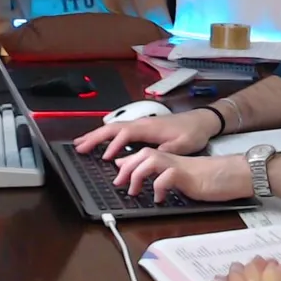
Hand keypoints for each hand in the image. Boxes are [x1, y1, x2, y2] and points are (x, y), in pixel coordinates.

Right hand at [73, 109, 218, 159]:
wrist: (201, 121)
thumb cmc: (192, 133)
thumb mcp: (181, 145)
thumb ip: (163, 151)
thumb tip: (146, 159)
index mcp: (148, 127)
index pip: (125, 133)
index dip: (114, 145)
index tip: (106, 158)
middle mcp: (141, 123)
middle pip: (113, 128)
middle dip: (95, 137)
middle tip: (78, 147)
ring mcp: (141, 123)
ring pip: (114, 127)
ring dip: (97, 135)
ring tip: (81, 144)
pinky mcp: (142, 127)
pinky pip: (120, 130)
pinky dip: (107, 135)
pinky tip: (101, 141)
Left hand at [113, 149, 251, 203]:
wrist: (227, 175)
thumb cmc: (203, 178)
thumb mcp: (175, 177)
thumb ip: (157, 174)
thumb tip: (137, 176)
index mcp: (166, 159)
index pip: (140, 154)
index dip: (124, 162)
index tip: (115, 175)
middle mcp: (169, 159)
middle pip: (141, 154)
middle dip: (126, 168)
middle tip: (118, 184)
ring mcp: (177, 165)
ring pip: (150, 160)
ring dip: (137, 175)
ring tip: (135, 191)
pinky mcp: (186, 175)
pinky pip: (166, 177)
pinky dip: (158, 187)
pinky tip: (159, 199)